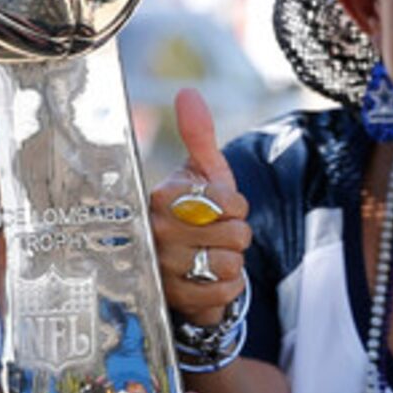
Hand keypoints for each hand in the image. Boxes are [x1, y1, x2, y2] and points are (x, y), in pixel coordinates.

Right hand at [149, 90, 251, 324]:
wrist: (183, 268)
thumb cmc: (195, 214)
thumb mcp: (201, 173)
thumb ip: (199, 135)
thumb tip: (187, 93)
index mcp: (163, 196)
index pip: (226, 200)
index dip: (236, 205)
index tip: (221, 207)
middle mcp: (156, 231)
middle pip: (234, 233)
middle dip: (236, 235)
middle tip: (216, 236)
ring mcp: (162, 267)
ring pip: (230, 263)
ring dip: (231, 262)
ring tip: (211, 256)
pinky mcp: (173, 299)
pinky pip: (224, 292)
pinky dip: (227, 287)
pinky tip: (209, 279)